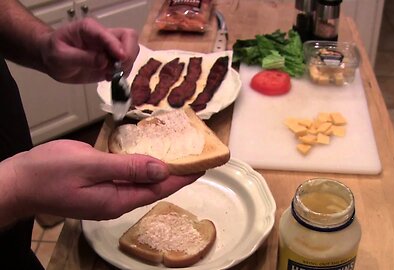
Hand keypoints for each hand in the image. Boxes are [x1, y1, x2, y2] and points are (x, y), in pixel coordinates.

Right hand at [0, 140, 201, 222]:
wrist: (16, 182)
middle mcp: (116, 201)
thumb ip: (128, 168)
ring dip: (160, 170)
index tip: (202, 166)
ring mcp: (106, 195)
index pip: (159, 188)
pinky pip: (128, 178)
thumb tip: (162, 169)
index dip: (182, 177)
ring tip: (178, 156)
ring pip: (142, 182)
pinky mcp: (98, 188)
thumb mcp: (90, 166)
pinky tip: (147, 157)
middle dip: (176, 174)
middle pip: (154, 187)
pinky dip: (142, 167)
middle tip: (195, 158)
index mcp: (117, 199)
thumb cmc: (47, 174)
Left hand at [39, 18, 138, 82]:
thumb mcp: (62, 56)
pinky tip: (109, 77)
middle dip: (128, 54)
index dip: (117, 46)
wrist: (52, 62)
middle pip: (129, 38)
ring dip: (126, 65)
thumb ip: (82, 58)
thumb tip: (104, 62)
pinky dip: (123, 73)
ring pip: (131, 51)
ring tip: (111, 75)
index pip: (110, 34)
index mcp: (90, 29)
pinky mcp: (111, 60)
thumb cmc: (53, 53)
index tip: (121, 58)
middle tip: (118, 69)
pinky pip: (126, 64)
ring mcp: (109, 48)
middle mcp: (103, 36)